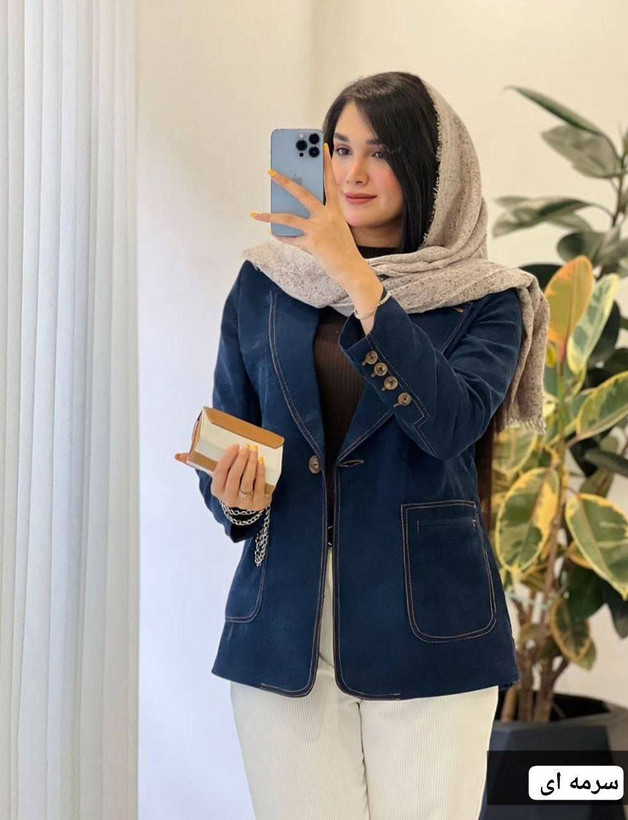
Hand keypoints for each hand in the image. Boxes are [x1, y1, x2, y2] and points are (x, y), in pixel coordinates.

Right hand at [208, 443, 271, 510]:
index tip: (235, 445)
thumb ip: (222, 465)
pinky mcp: (257, 503)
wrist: (249, 501)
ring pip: (247, 481)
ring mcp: (243, 503)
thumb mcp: (225, 477)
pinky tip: (261, 461)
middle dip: (241, 459)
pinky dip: (260, 472)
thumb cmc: (235, 483)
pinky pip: (259, 485)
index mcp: (217, 490)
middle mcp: (228, 499)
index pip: (220, 472)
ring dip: (251, 463)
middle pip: (233, 476)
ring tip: (254, 451)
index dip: (227, 458)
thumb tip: (215, 446)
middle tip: (247, 447)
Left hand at [250, 143, 363, 284]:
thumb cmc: (343, 248)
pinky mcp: (311, 243)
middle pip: (302, 193)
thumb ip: (321, 216)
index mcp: (335, 209)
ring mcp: (318, 229)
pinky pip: (291, 238)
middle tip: (270, 172)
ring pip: (288, 217)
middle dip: (284, 181)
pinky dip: (281, 237)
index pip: (330, 181)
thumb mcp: (337, 227)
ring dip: (270, 215)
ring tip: (256, 213)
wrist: (351, 269)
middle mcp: (326, 216)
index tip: (321, 147)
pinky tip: (272, 232)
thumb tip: (296, 212)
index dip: (326, 163)